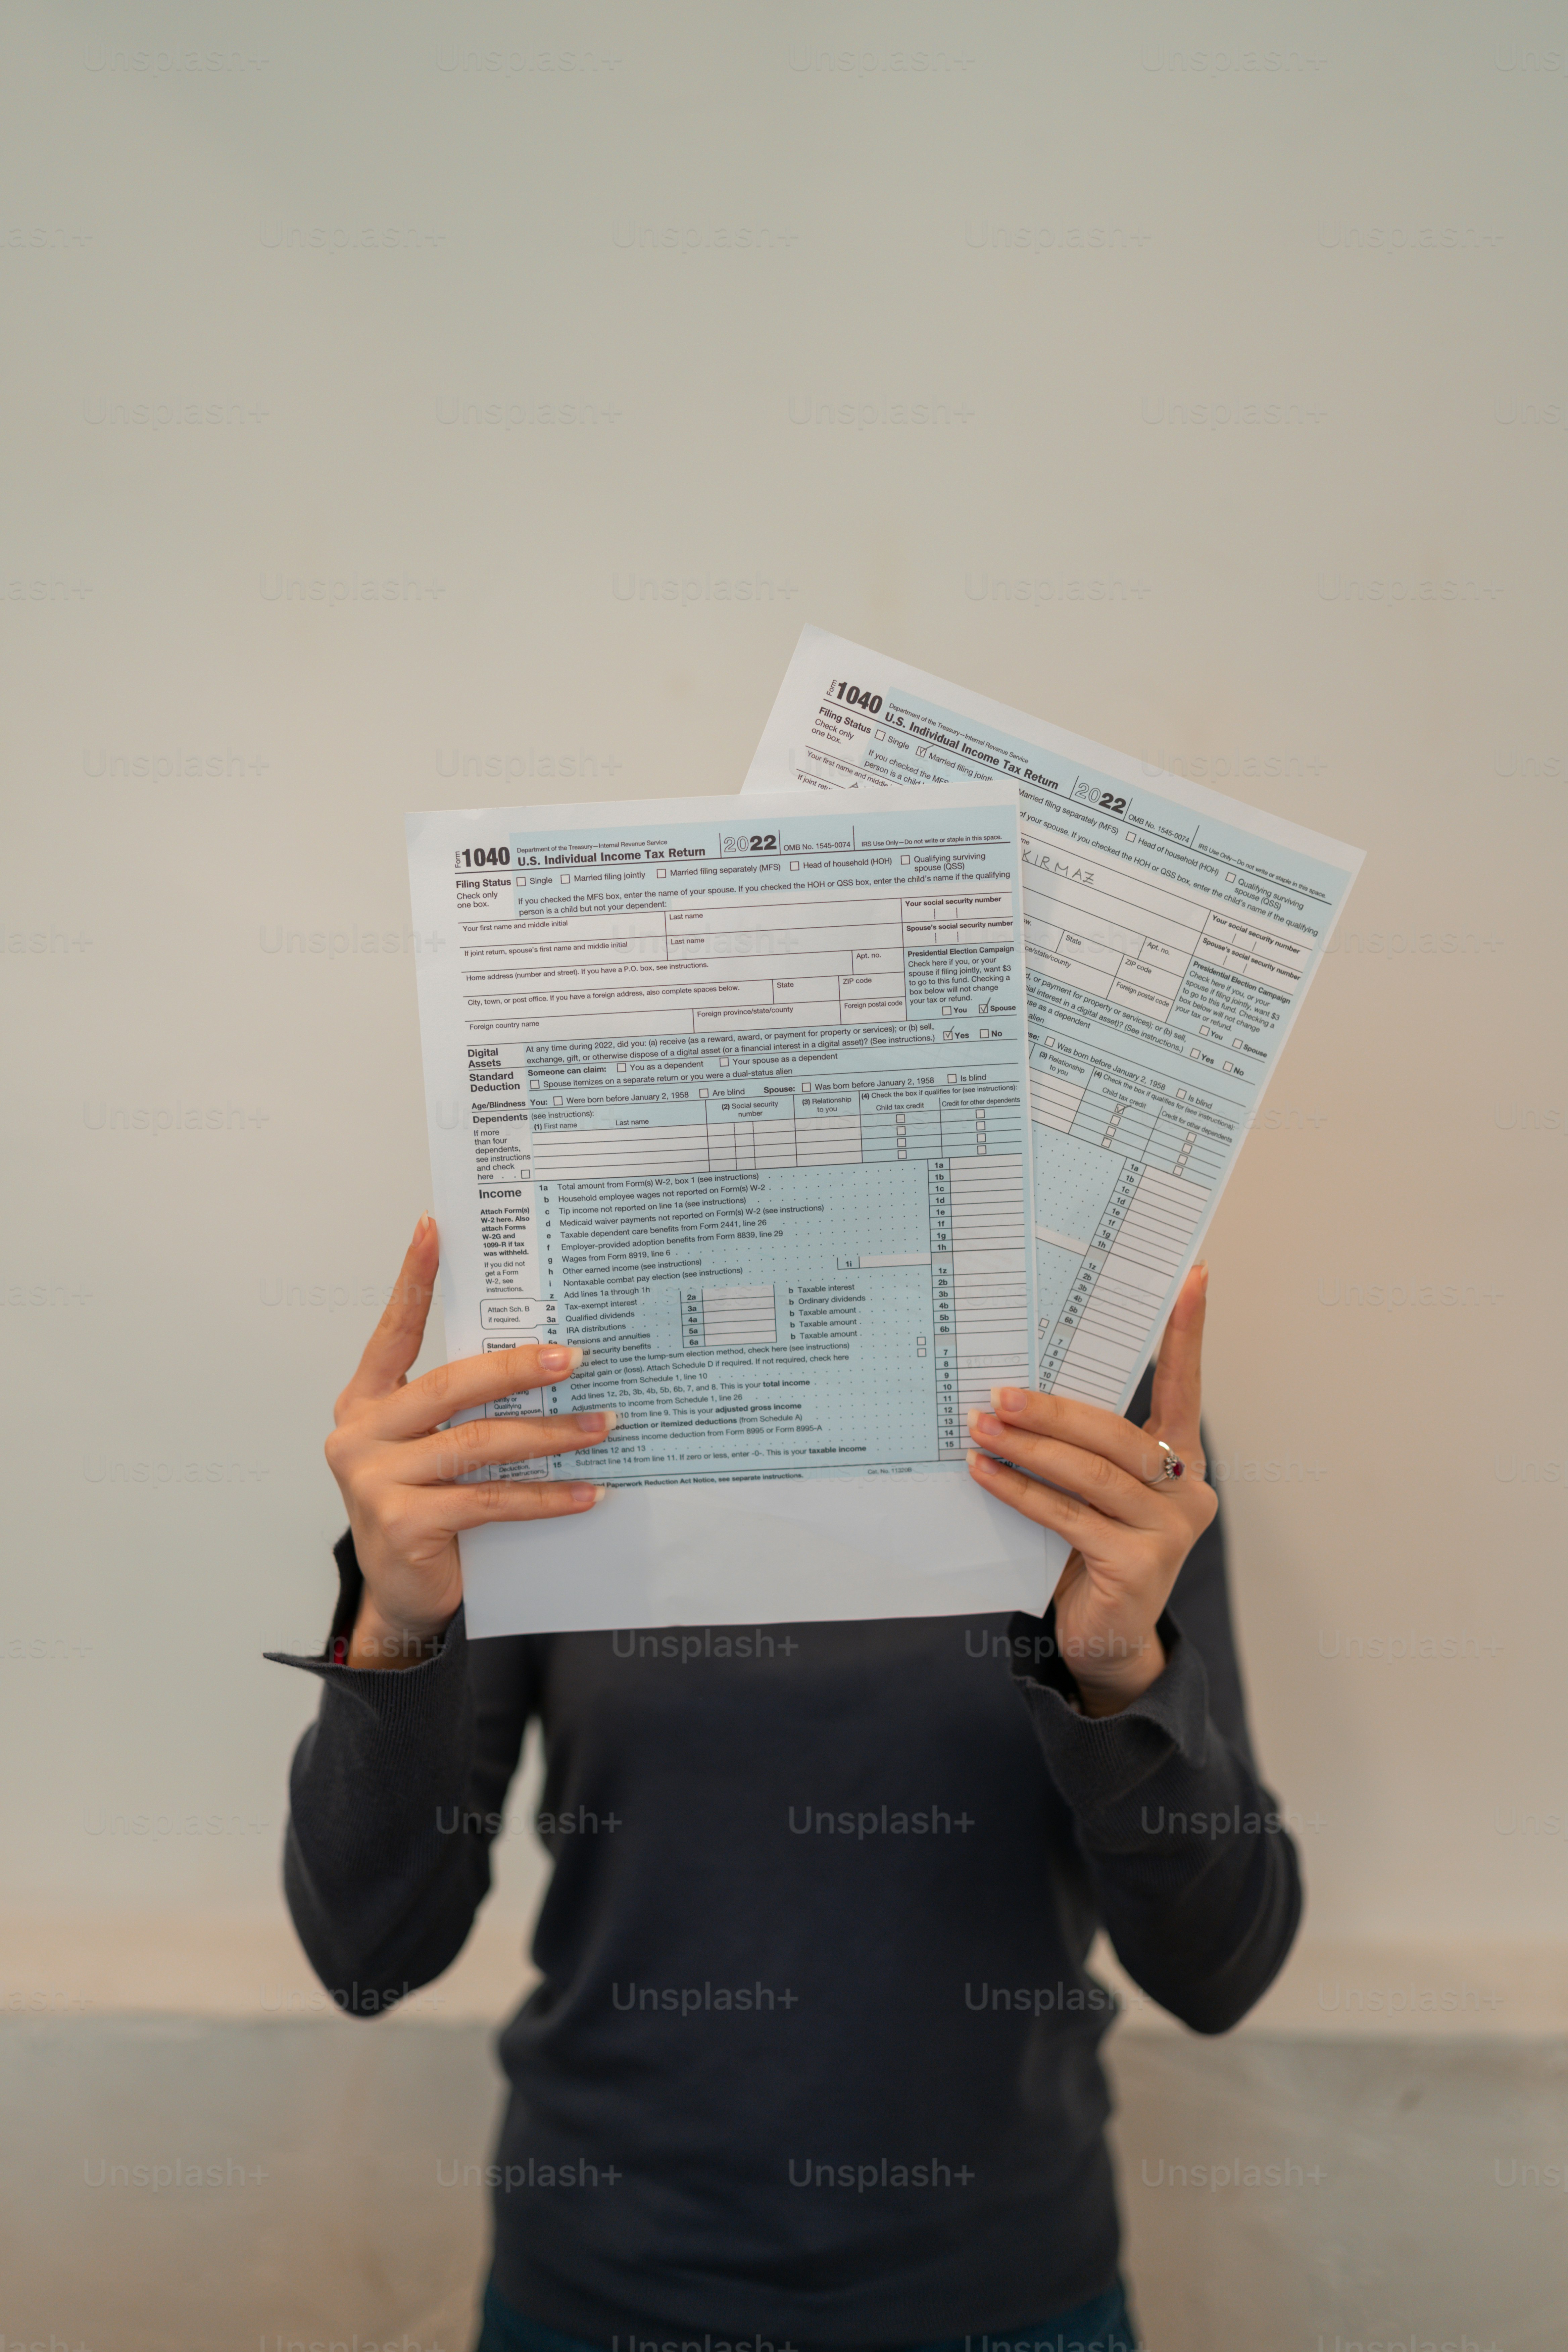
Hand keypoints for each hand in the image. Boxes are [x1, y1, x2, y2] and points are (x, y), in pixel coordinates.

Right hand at [323, 1215, 614, 1668]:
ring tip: (603, 1426)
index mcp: (365, 1403)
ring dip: (550, 1434)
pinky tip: (585, 1491)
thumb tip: (539, 1359)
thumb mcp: (430, 1449)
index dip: (412, 1279)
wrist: (403, 1596)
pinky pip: (490, 1499)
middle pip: (451, 1386)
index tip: (433, 1228)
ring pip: (479, 1443)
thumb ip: (458, 1410)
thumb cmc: (425, 1509)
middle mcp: (361, 1434)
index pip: (391, 1332)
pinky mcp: (404, 1523)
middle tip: (575, 1357)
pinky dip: (544, 1495)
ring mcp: (375, 1480)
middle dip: (518, 1367)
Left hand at [965, 1263, 1216, 1715]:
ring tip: (980, 1428)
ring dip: (1028, 1449)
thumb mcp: (1097, 1491)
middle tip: (1000, 1393)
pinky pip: (1068, 1517)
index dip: (1188, 1333)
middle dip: (1054, 1410)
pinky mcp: (1139, 1565)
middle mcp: (1188, 1490)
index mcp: (1182, 1461)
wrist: (1107, 1637)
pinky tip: (986, 1475)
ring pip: (1091, 1475)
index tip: (1193, 1277)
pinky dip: (1022, 1493)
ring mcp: (1169, 1531)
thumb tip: (1020, 1391)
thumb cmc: (1095, 1548)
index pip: (1186, 1387)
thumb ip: (1086, 1449)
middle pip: (1117, 1435)